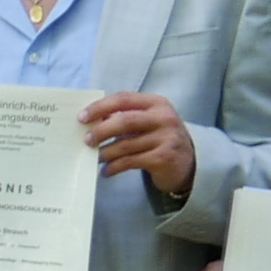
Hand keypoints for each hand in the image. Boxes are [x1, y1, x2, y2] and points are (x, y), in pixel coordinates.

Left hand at [80, 90, 196, 200]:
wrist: (188, 163)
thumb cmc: (160, 139)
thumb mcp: (148, 122)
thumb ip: (125, 117)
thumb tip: (91, 122)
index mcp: (157, 103)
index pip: (124, 98)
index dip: (100, 107)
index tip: (82, 117)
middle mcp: (164, 118)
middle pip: (124, 121)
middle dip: (101, 131)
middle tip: (86, 140)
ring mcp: (166, 138)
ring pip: (125, 145)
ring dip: (105, 153)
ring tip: (95, 158)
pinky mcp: (163, 158)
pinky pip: (130, 162)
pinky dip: (114, 167)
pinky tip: (106, 171)